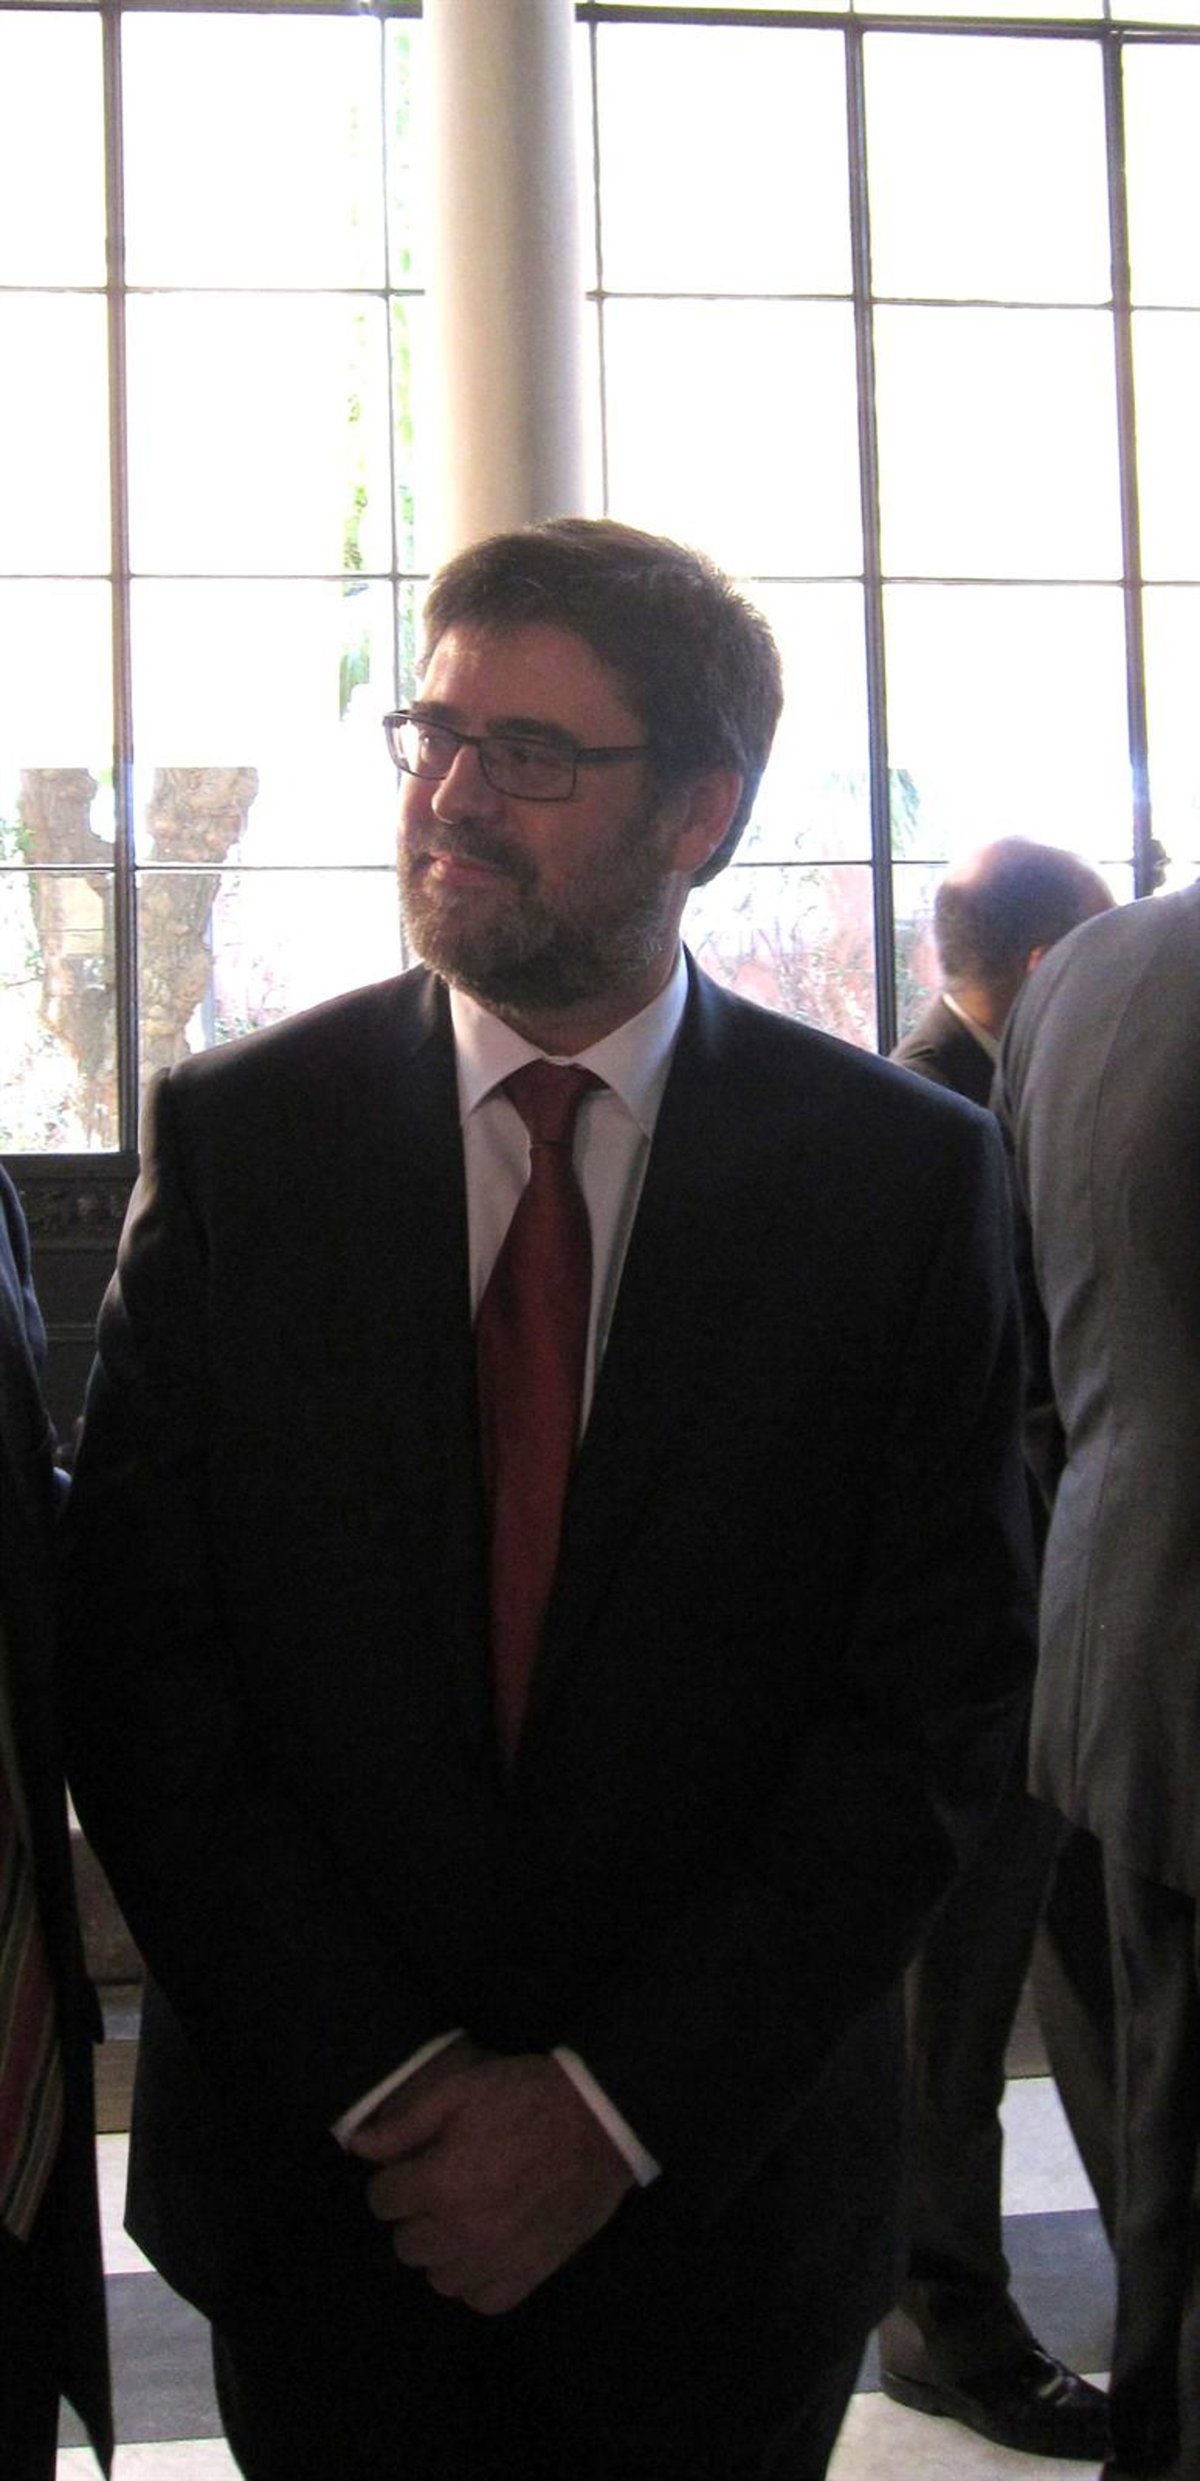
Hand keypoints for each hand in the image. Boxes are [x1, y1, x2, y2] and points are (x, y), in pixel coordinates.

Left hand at [348, 2050, 634, 2313]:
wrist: (600, 2122)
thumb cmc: (527, 2097)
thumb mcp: (460, 2091)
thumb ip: (404, 2124)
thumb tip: (358, 2148)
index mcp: (440, 2183)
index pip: (382, 2201)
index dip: (394, 2179)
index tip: (415, 2166)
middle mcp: (462, 2231)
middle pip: (406, 2244)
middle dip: (415, 2214)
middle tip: (443, 2187)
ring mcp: (497, 2259)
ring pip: (439, 2277)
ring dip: (443, 2249)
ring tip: (465, 2216)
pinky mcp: (530, 2274)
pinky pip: (481, 2299)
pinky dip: (476, 2279)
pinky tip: (486, 2247)